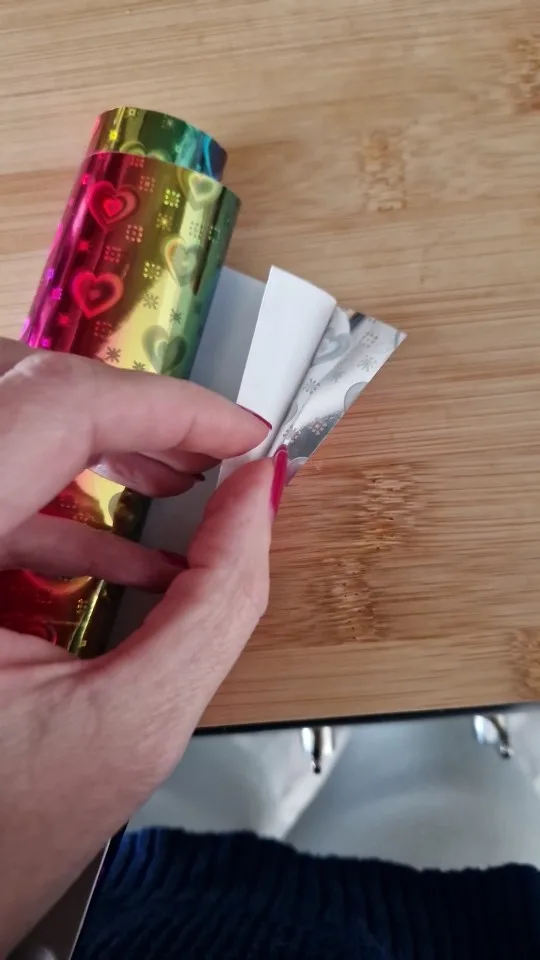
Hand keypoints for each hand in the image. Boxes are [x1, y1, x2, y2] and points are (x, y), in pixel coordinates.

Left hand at [0, 338, 278, 952]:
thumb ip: (218, 601)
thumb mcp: (133, 726)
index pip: (56, 409)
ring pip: (8, 426)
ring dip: (100, 449)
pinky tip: (126, 556)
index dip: (165, 406)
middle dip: (130, 413)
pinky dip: (65, 511)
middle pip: (21, 392)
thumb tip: (256, 500)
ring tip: (178, 485)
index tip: (237, 432)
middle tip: (208, 451)